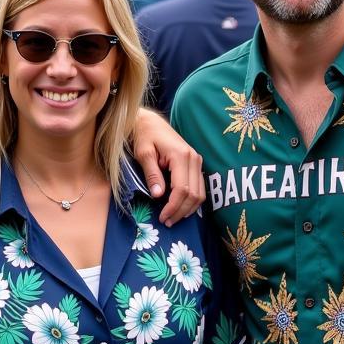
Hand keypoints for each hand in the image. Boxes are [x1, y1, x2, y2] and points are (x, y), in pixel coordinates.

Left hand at [133, 109, 203, 224]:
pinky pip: (199, 187)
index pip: (182, 189)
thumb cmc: (144, 136)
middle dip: (181, 211)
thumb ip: (152, 174)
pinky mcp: (195, 163)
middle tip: (167, 222)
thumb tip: (158, 195)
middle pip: (194, 194)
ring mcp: (197, 160)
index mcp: (181, 156)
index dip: (173, 206)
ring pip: (200, 192)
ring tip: (172, 217)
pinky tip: (180, 207)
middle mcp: (194, 158)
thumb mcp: (143, 154)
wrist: (150, 122)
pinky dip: (192, 200)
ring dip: (188, 208)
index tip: (162, 217)